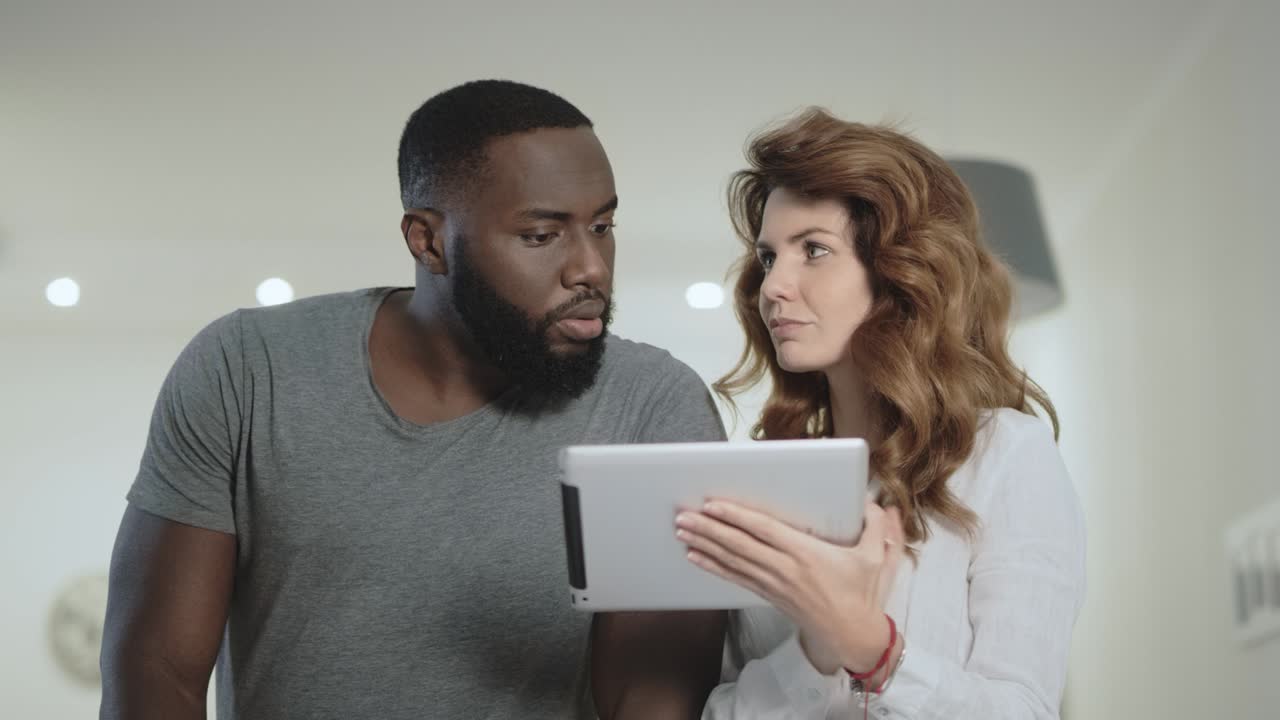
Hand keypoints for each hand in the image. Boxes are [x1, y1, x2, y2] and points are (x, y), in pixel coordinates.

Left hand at [675, 495, 904, 673]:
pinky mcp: (769, 594)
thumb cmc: (861, 594)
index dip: (737, 517)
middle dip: (708, 529)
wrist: (851, 634)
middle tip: (683, 515)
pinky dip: (713, 566)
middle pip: (739, 545)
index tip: (714, 505)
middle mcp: (785, 569)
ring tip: (681, 531)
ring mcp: (774, 584)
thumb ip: (877, 526)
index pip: (764, 531)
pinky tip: (695, 556)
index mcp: (807, 554)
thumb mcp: (876, 558)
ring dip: (705, 544)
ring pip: (733, 560)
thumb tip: (872, 501)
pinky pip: (735, 578)